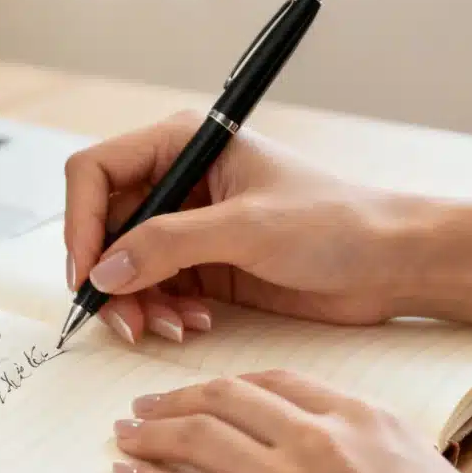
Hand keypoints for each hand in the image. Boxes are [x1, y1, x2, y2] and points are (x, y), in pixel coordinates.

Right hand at [63, 110, 410, 343]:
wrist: (390, 264)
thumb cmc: (336, 223)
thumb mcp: (247, 228)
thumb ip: (168, 245)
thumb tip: (102, 271)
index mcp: (184, 144)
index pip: (96, 172)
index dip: (81, 223)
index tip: (87, 273)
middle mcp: (177, 181)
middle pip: (103, 227)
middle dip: (109, 276)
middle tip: (125, 319)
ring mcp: (186, 226)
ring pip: (123, 266)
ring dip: (135, 302)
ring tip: (170, 328)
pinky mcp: (200, 265)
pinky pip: (152, 291)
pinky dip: (159, 313)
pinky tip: (193, 325)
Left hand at [111, 369, 471, 472]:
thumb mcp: (423, 466)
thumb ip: (370, 440)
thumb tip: (336, 436)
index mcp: (360, 417)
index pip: (278, 382)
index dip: (230, 384)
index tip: (208, 389)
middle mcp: (316, 439)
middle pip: (225, 400)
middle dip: (178, 398)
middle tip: (148, 405)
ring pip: (196, 438)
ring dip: (152, 432)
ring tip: (128, 433)